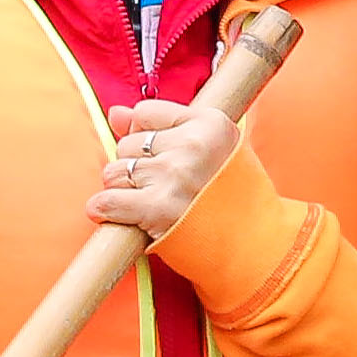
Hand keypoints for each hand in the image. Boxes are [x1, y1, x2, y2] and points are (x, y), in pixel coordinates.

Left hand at [89, 98, 239, 242]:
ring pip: (114, 171)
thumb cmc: (227, 195)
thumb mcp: (209, 148)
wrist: (252, 243)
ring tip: (151, 202)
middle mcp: (192, 144)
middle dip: (136, 167)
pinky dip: (105, 210)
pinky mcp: (159, 207)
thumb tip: (115, 113)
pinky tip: (116, 215)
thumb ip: (160, 124)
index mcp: (209, 123)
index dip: (148, 139)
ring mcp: (175, 175)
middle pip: (127, 144)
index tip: (165, 158)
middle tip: (164, 188)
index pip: (144, 113)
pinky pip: (108, 201)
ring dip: (123, 190)